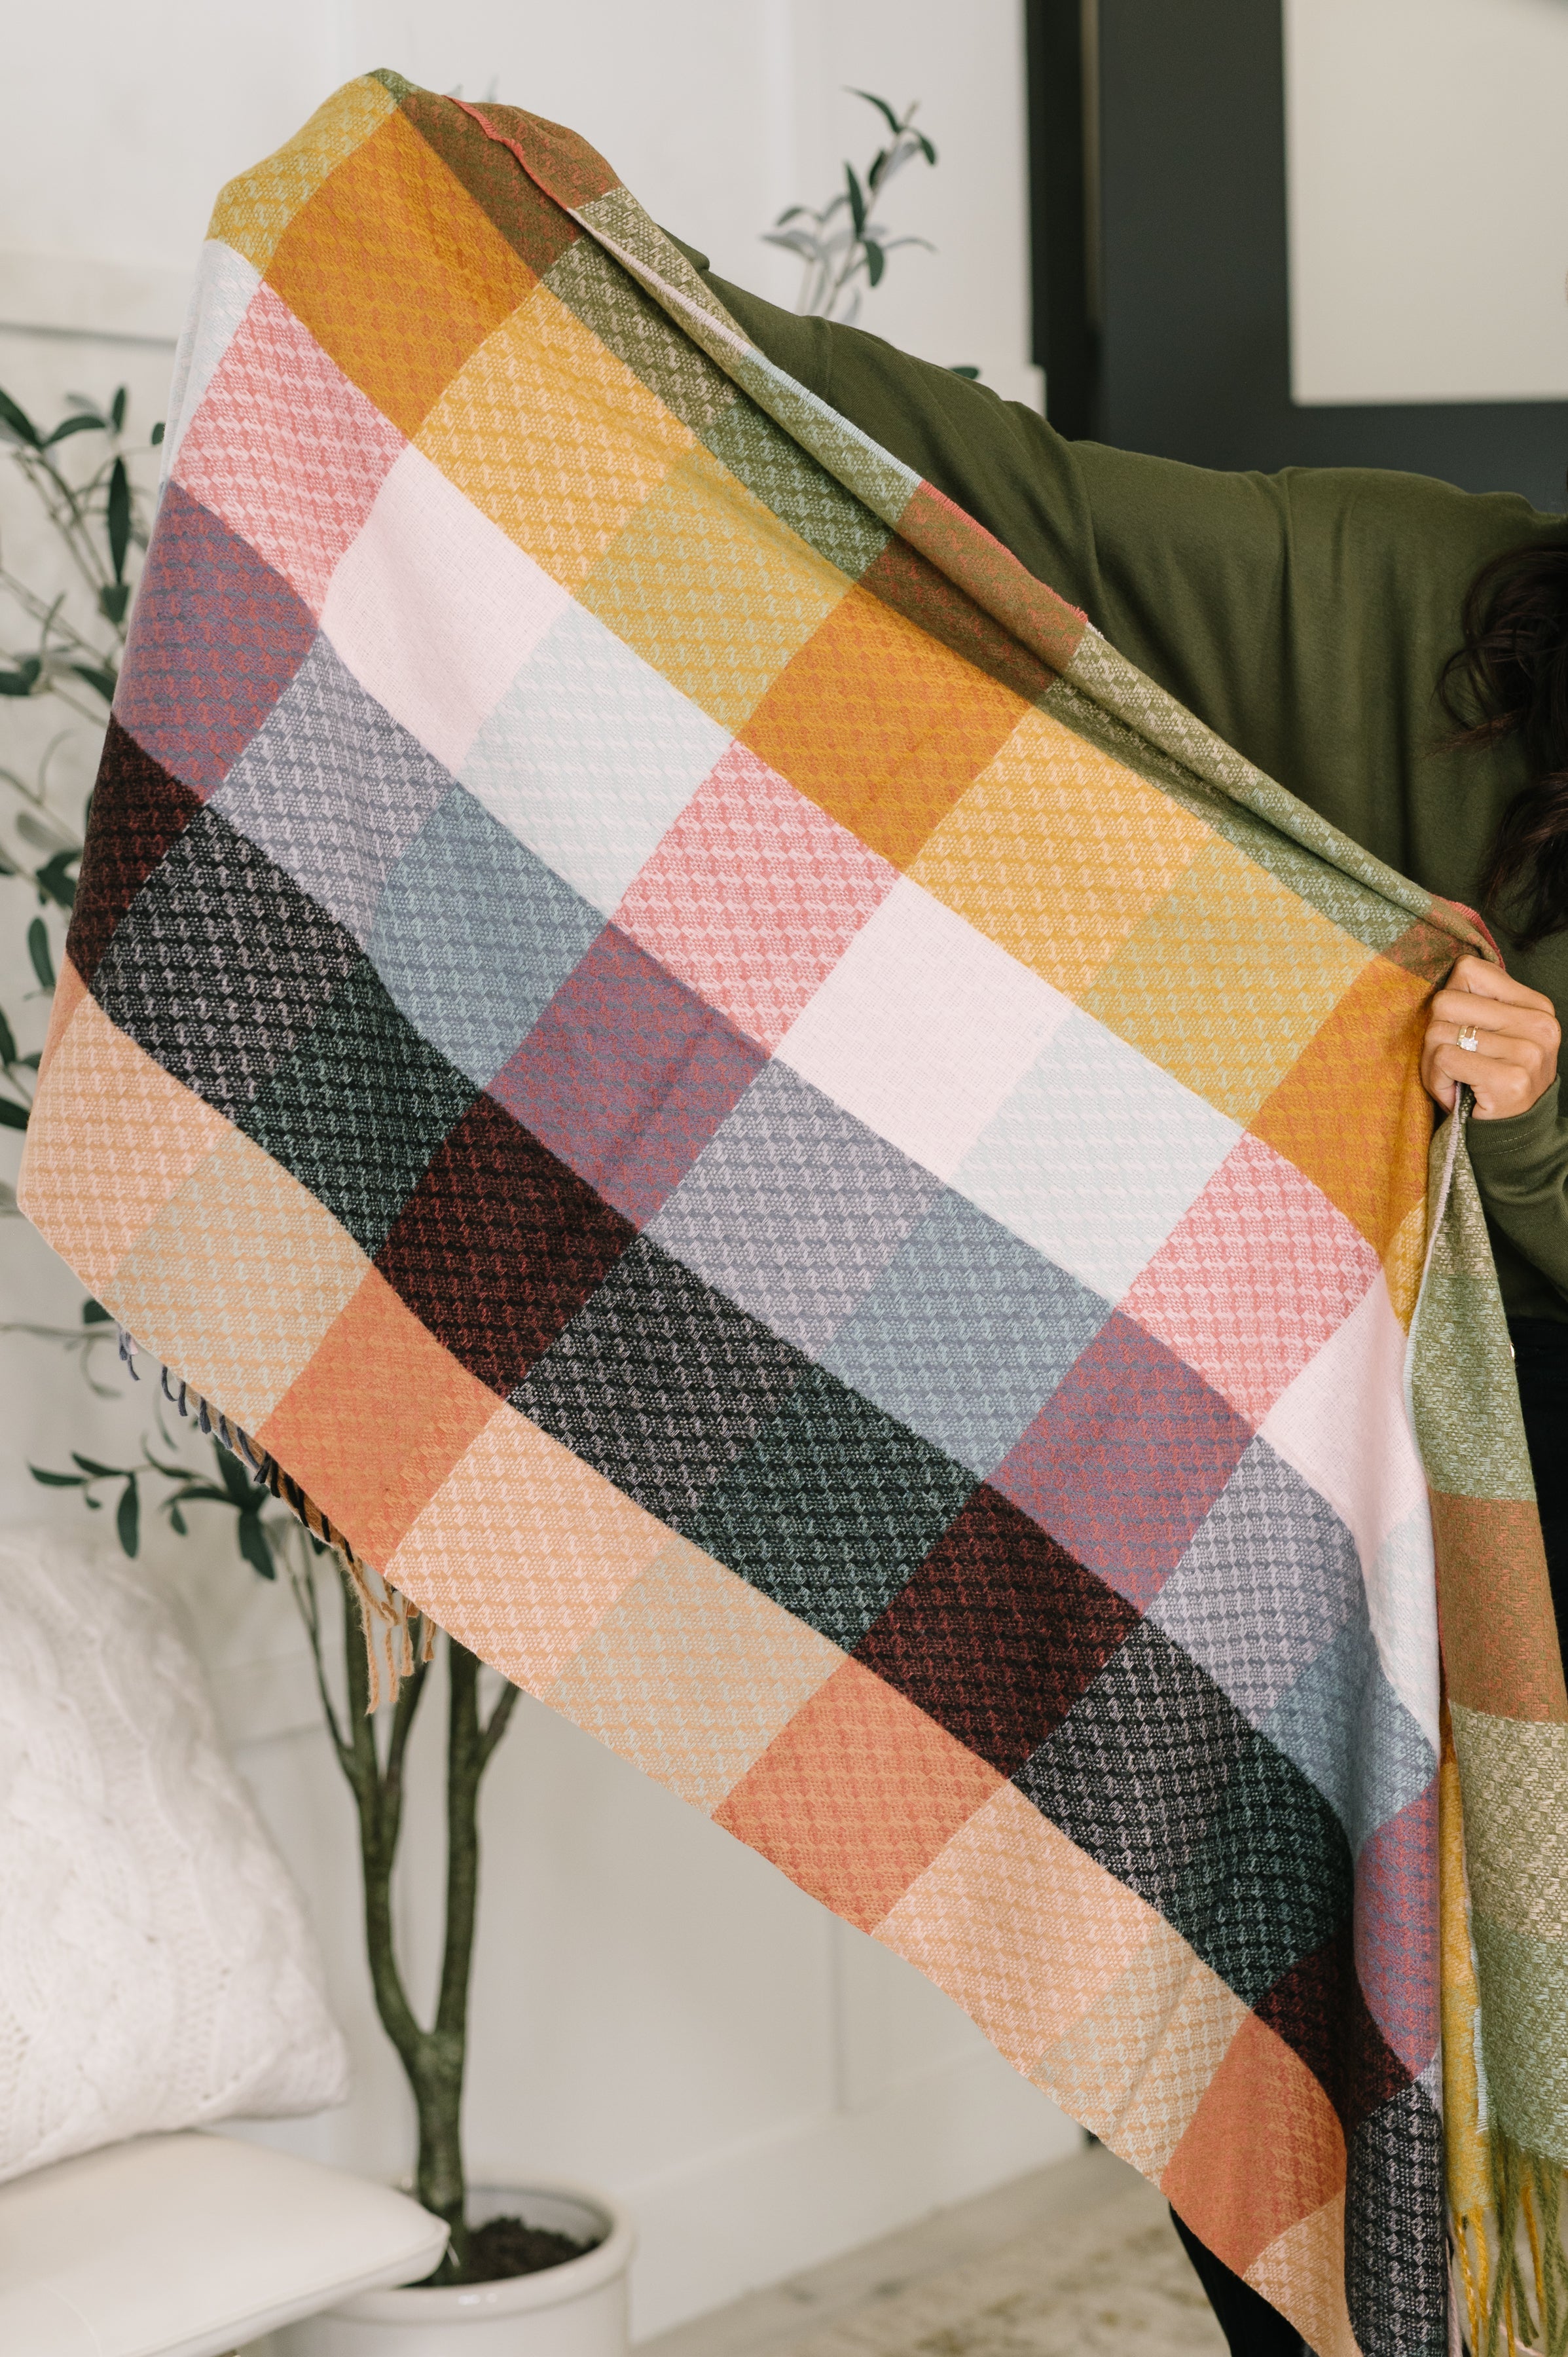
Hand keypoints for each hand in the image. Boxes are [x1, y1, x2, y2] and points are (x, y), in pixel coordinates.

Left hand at [1422, 953, 1560, 1118]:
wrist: (1513, 1139)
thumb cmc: (1490, 1083)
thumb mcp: (1491, 1036)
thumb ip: (1474, 1003)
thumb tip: (1446, 972)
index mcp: (1536, 1006)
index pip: (1468, 969)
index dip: (1449, 1002)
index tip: (1460, 1032)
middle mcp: (1539, 1024)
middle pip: (1446, 1001)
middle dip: (1434, 1036)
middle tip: (1449, 1064)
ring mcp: (1528, 1051)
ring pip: (1438, 1032)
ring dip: (1433, 1064)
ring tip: (1453, 1081)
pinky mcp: (1510, 1079)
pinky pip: (1444, 1058)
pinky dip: (1437, 1080)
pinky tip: (1454, 1095)